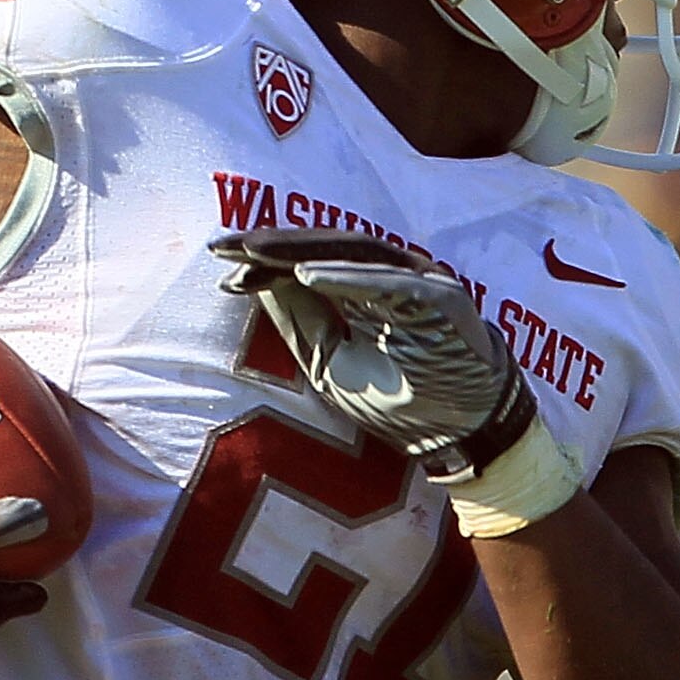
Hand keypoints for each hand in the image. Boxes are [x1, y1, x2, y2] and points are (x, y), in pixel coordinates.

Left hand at [210, 229, 534, 478]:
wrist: (460, 436)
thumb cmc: (397, 399)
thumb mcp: (329, 361)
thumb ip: (299, 319)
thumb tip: (253, 279)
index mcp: (364, 290)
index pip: (309, 263)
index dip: (264, 261)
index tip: (219, 260)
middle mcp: (392, 278)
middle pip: (327, 249)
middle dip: (274, 245)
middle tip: (225, 243)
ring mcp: (420, 284)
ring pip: (356, 254)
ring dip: (302, 252)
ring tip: (254, 251)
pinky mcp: (444, 299)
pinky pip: (393, 283)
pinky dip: (351, 278)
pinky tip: (308, 275)